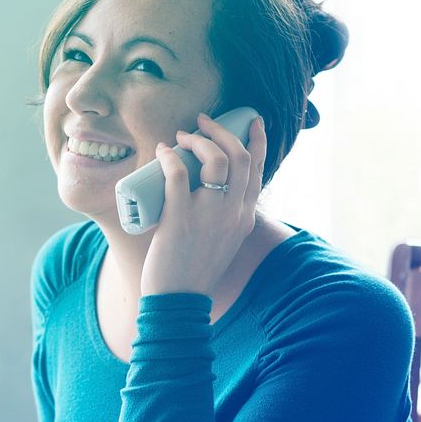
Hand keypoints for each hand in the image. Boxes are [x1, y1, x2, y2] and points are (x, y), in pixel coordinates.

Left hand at [141, 112, 265, 296]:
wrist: (179, 300)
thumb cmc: (194, 271)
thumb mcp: (224, 241)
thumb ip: (224, 217)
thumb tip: (207, 190)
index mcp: (245, 217)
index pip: (258, 169)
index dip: (257, 140)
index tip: (251, 121)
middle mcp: (233, 213)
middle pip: (239, 156)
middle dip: (222, 130)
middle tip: (203, 122)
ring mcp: (209, 215)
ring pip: (215, 160)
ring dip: (198, 139)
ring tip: (182, 136)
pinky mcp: (180, 218)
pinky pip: (178, 175)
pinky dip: (170, 156)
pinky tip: (163, 151)